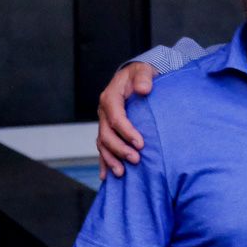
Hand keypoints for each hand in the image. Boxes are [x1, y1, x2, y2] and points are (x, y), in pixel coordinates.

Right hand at [96, 62, 155, 178]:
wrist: (135, 77)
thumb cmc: (140, 74)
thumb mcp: (143, 70)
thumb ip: (144, 78)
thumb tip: (144, 89)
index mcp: (110, 97)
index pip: (116, 118)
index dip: (127, 132)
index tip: (140, 144)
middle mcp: (103, 111)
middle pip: (107, 134)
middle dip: (120, 149)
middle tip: (136, 160)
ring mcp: (103, 122)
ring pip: (102, 144)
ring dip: (111, 159)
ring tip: (121, 173)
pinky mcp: (108, 130)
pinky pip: (103, 147)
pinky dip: (104, 162)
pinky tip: (105, 176)